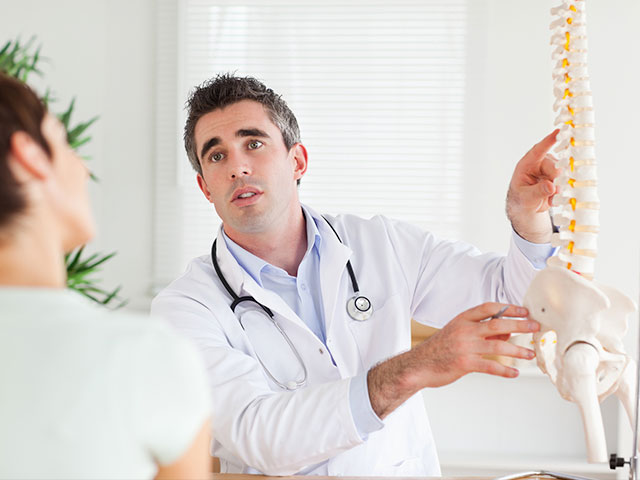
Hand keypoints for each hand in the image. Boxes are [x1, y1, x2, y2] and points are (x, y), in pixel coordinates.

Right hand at [367, 303, 538, 418]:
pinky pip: (490, 366)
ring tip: (530, 353)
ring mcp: (465, 347)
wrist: (418, 365)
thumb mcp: (458, 333)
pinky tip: (514, 373)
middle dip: (520, 325)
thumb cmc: (439, 349)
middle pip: (497, 323)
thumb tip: (507, 329)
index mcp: (462, 319)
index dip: (508, 308)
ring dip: (517, 350)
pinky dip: (505, 370)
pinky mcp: (464, 364)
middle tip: (535, 327)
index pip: (489, 308)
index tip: (524, 311)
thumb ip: (481, 330)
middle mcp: (464, 330)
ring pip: (498, 345)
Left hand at [506, 130, 560, 242]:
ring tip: (550, 197)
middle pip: (555, 166)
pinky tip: (553, 199)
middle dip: (557, 178)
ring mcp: (550, 170)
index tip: (558, 132)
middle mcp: (539, 164)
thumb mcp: (526, 198)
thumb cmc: (521, 200)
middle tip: (554, 190)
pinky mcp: (558, 177)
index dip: (548, 141)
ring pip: (563, 174)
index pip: (537, 150)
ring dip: (559, 187)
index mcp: (526, 165)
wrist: (527, 209)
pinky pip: (566, 182)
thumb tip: (551, 186)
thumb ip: (538, 192)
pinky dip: (561, 193)